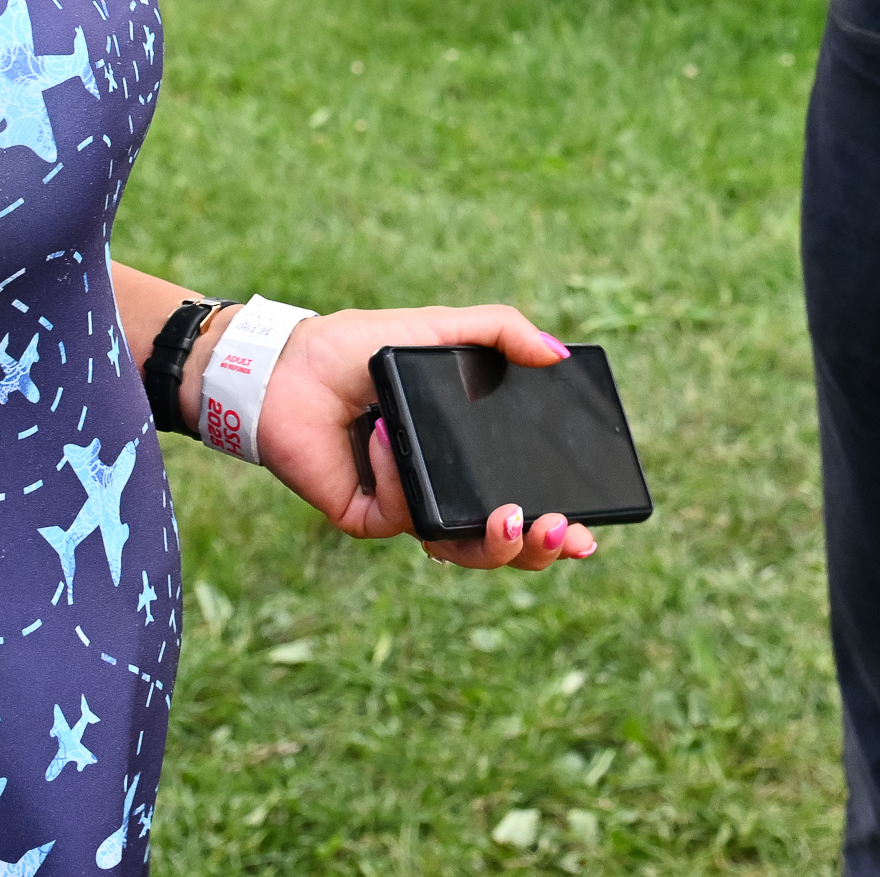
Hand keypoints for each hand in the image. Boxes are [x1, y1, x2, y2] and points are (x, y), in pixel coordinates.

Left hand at [254, 304, 599, 571]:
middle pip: (502, 542)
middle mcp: (442, 487)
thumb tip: (558, 353)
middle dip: (539, 547)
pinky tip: (388, 436)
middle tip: (561, 527)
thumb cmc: (362, 347)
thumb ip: (500, 332)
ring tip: (513, 518)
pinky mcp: (365, 518)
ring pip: (460, 551)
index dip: (558, 523)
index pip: (525, 499)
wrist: (289, 365)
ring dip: (495, 546)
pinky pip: (400, 517)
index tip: (590, 530)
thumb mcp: (442, 329)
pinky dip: (402, 477)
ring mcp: (405, 507)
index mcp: (468, 454)